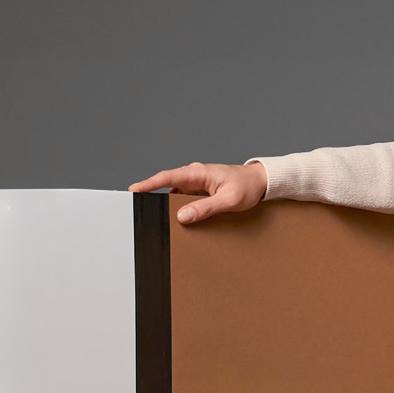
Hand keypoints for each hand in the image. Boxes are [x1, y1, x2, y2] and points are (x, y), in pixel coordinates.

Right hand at [128, 160, 267, 224]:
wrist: (259, 181)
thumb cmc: (246, 187)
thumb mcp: (228, 200)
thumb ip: (206, 208)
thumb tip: (183, 216)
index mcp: (198, 173)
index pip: (167, 177)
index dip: (148, 184)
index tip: (134, 190)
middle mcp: (193, 175)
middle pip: (167, 185)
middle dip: (153, 196)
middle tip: (142, 209)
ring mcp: (195, 182)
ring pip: (175, 193)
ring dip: (169, 205)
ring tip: (163, 219)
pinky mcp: (199, 190)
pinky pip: (184, 198)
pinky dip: (180, 207)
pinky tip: (182, 218)